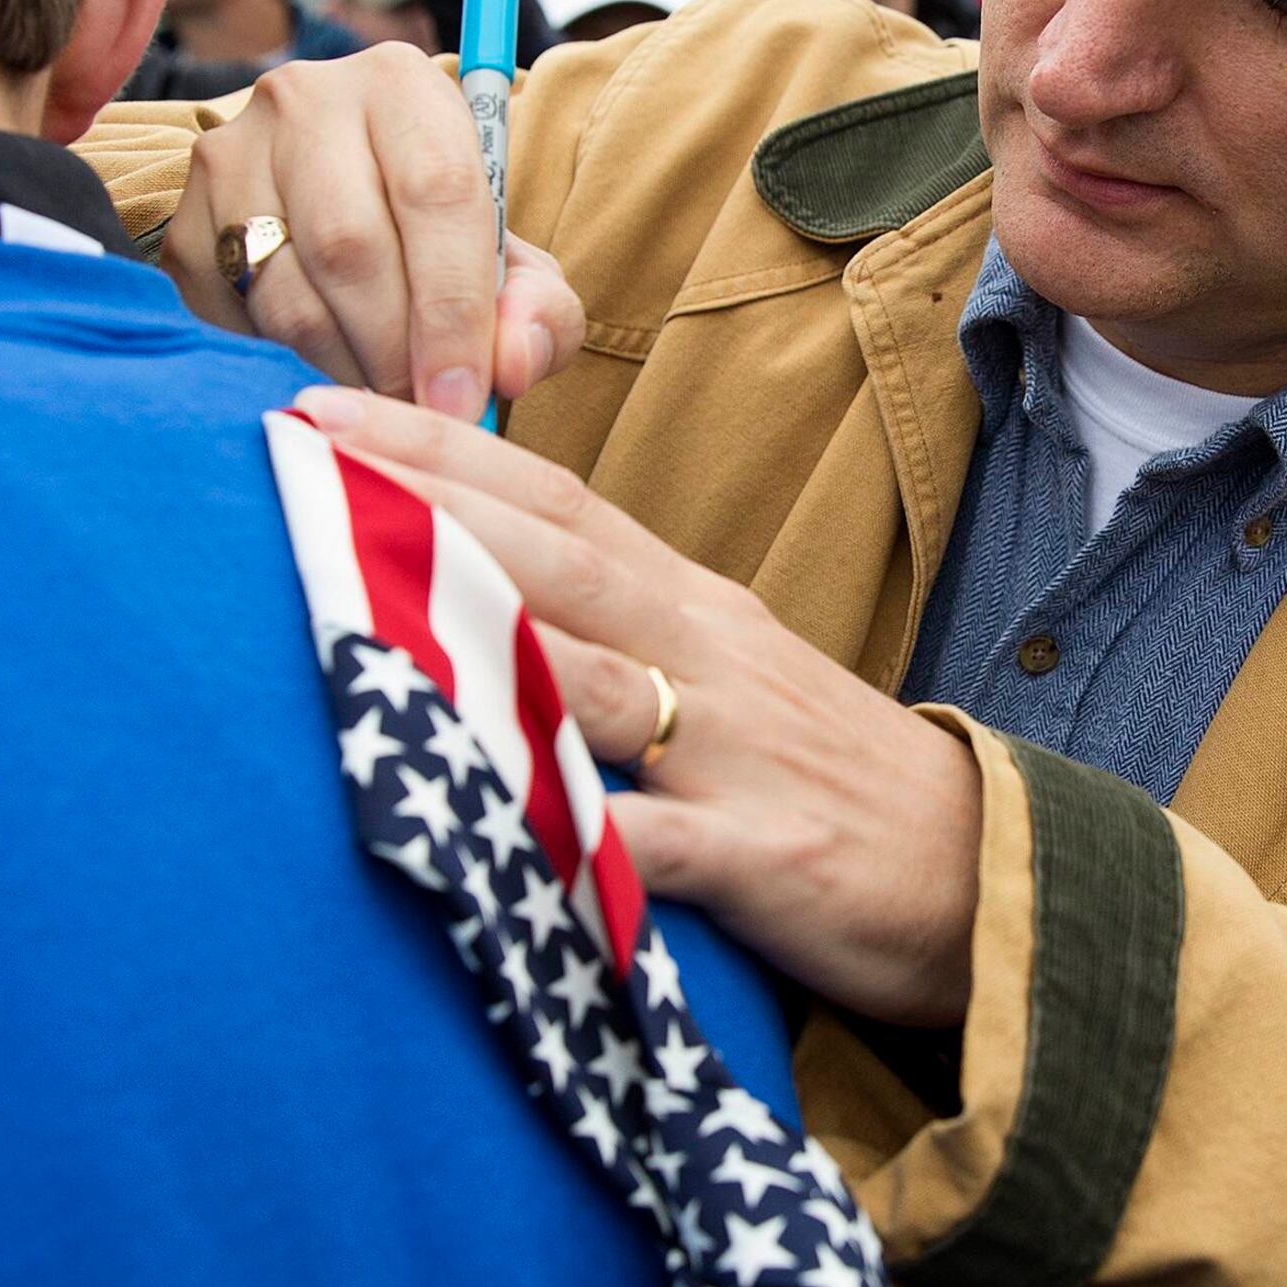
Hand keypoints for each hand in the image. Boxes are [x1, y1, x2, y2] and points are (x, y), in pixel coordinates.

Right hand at [163, 44, 582, 415]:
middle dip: (394, 352)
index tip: (464, 397)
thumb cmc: (441, 248)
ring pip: (285, 292)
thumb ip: (541, 313)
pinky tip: (322, 377)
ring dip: (340, 371)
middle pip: (351, 246)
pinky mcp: (181, 223)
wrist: (342, 214)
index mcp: (401, 85)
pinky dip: (282, 368)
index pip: (436, 193)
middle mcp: (304, 100)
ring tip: (379, 403)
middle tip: (420, 415)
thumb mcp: (514, 269)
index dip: (454, 310)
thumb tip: (512, 364)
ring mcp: (229, 156)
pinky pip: (232, 320)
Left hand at [296, 387, 984, 1025]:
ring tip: (345, 607)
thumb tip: (470, 603)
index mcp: (689, 605)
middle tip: (300, 464)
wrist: (986, 873)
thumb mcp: (723, 679)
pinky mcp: (761, 852)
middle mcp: (703, 654)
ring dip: (467, 642)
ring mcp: (731, 750)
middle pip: (551, 559)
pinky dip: (567, 837)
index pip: (552, 501)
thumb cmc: (823, 776)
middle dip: (424, 507)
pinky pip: (647, 845)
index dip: (440, 451)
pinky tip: (480, 834)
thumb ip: (612, 637)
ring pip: (586, 678)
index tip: (321, 412)